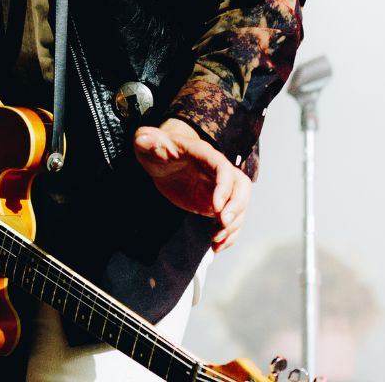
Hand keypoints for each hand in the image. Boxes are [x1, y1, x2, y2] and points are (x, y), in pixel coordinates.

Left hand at [133, 118, 250, 251]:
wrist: (161, 161)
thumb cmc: (155, 149)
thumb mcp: (148, 144)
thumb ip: (147, 141)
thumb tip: (143, 138)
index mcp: (204, 154)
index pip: (223, 168)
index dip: (224, 187)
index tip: (215, 207)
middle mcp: (217, 170)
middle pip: (241, 186)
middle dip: (237, 207)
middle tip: (222, 224)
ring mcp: (218, 188)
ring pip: (239, 205)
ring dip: (233, 224)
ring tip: (215, 239)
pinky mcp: (214, 204)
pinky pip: (230, 219)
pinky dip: (228, 234)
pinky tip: (216, 246)